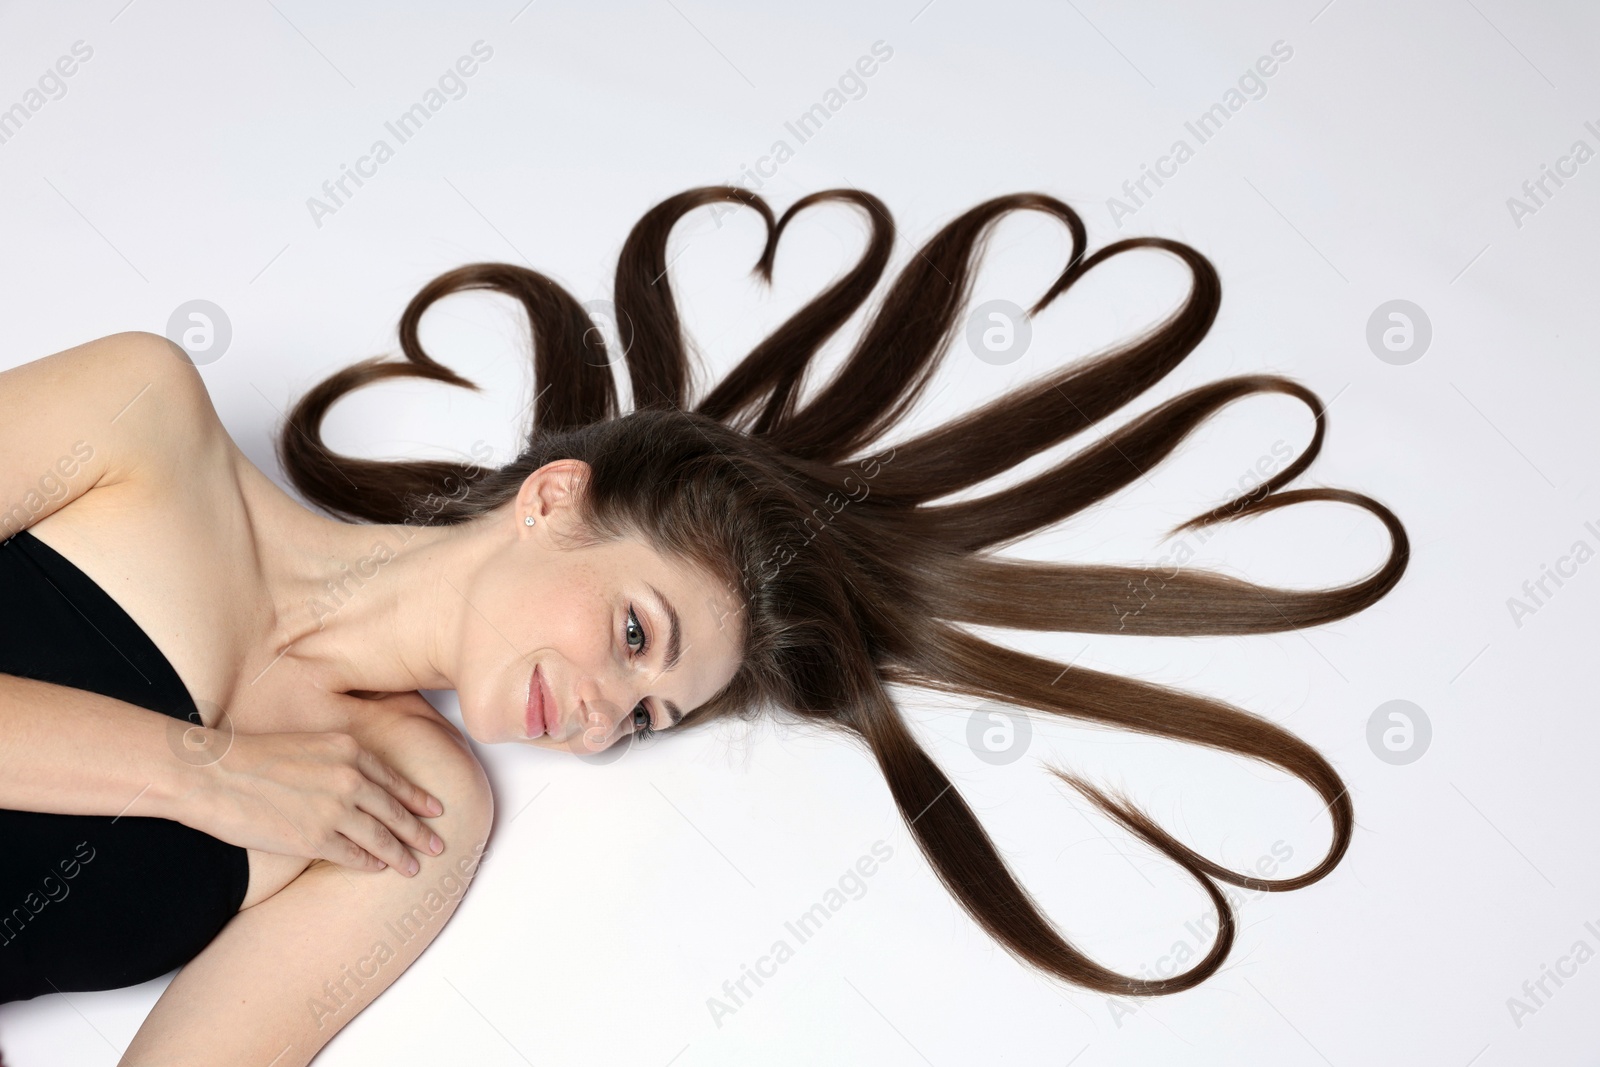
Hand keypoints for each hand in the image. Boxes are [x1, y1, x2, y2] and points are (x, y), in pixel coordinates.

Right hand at [179, 729, 445, 874]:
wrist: (215, 774)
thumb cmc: (251, 756)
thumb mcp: (308, 743)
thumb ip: (337, 762)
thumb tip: (354, 784)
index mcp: (349, 750)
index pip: (394, 779)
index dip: (417, 798)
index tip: (435, 809)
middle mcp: (350, 778)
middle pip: (395, 811)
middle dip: (419, 831)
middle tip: (439, 844)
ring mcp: (335, 810)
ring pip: (381, 838)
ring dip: (401, 854)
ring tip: (415, 866)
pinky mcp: (315, 839)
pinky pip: (353, 855)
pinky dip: (369, 864)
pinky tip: (378, 869)